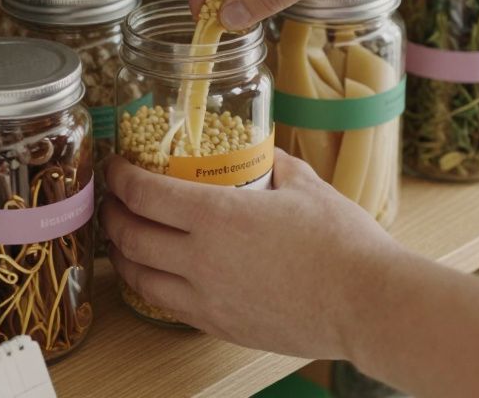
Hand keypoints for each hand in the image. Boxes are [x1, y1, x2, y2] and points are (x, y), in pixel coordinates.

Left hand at [101, 150, 403, 359]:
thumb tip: (261, 154)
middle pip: (130, 236)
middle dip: (112, 215)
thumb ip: (274, 165)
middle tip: (113, 202)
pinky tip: (157, 274)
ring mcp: (207, 297)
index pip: (144, 193)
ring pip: (139, 277)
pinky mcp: (219, 325)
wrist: (366, 304)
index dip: (120, 177)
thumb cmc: (342, 244)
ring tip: (124, 240)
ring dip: (122, 255)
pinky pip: (167, 305)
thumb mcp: (305, 185)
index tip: (116, 167)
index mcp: (217, 216)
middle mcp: (201, 259)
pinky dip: (150, 285)